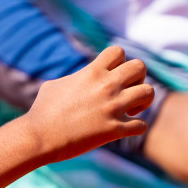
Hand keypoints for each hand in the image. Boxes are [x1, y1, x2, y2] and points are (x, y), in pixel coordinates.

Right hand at [21, 47, 153, 163]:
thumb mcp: (54, 85)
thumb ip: (73, 79)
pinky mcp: (114, 130)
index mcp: (91, 72)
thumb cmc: (42, 111)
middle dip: (137, 77)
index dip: (119, 62)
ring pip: (148, 92)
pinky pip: (141, 125)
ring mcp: (112, 108)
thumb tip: (76, 79)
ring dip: (142, 101)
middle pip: (140, 66)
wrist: (39, 136)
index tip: (111, 75)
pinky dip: (136, 127)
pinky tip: (124, 129)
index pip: (117, 51)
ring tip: (130, 110)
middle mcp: (106, 86)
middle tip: (126, 91)